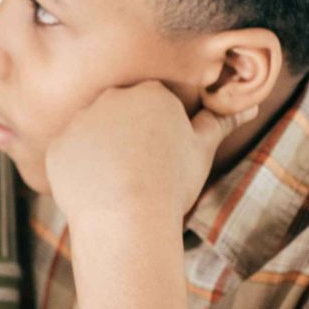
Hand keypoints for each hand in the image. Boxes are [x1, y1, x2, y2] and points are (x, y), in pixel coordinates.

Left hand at [41, 82, 247, 229]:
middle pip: (121, 112)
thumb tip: (250, 105)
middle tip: (140, 170)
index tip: (163, 155)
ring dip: (102, 152)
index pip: (154, 103)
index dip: (160, 131)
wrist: (127, 216)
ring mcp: (80, 121)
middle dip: (128, 135)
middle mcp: (111, 97)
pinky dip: (80, 171)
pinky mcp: (58, 147)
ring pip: (93, 132)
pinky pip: (70, 155)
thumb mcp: (201, 151)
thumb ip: (220, 123)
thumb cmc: (171, 182)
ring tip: (117, 183)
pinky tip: (96, 191)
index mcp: (150, 93)